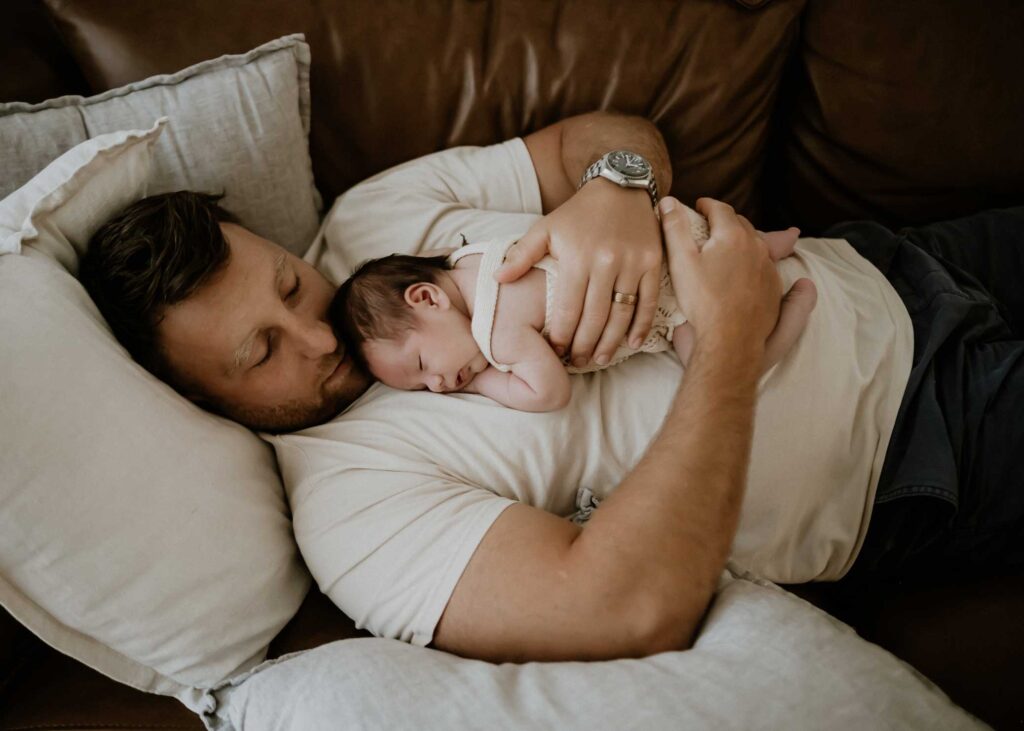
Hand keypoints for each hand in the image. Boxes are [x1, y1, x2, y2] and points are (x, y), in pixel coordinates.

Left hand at [493, 180, 661, 367]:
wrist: (621, 187)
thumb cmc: (578, 213)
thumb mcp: (546, 228)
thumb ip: (522, 255)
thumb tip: (498, 279)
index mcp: (577, 257)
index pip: (568, 309)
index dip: (562, 336)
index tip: (555, 352)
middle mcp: (606, 262)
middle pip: (595, 317)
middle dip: (583, 346)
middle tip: (575, 362)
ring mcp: (633, 264)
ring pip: (622, 314)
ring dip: (610, 343)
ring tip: (597, 359)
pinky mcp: (653, 263)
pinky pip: (648, 302)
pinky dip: (640, 326)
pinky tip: (631, 344)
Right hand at [662, 197, 815, 371]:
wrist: (730, 339)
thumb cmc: (702, 300)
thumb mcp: (681, 261)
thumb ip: (674, 227)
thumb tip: (667, 201)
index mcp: (732, 235)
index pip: (720, 208)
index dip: (706, 205)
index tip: (698, 206)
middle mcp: (755, 246)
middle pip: (740, 223)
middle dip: (724, 221)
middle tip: (709, 225)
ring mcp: (768, 267)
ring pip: (755, 244)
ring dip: (740, 240)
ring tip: (726, 247)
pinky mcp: (773, 287)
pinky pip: (763, 266)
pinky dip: (752, 262)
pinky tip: (741, 272)